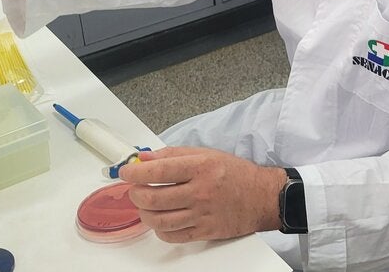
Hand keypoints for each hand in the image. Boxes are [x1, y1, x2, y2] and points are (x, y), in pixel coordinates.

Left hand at [119, 147, 285, 242]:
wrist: (262, 197)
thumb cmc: (235, 173)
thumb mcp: (206, 153)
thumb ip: (173, 154)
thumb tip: (145, 158)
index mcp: (200, 167)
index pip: (158, 171)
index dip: (135, 173)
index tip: (126, 172)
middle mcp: (200, 191)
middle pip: (153, 199)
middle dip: (135, 194)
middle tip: (135, 189)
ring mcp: (201, 214)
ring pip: (159, 220)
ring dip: (144, 213)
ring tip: (145, 205)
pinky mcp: (204, 232)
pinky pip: (172, 236)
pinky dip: (159, 229)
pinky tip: (160, 220)